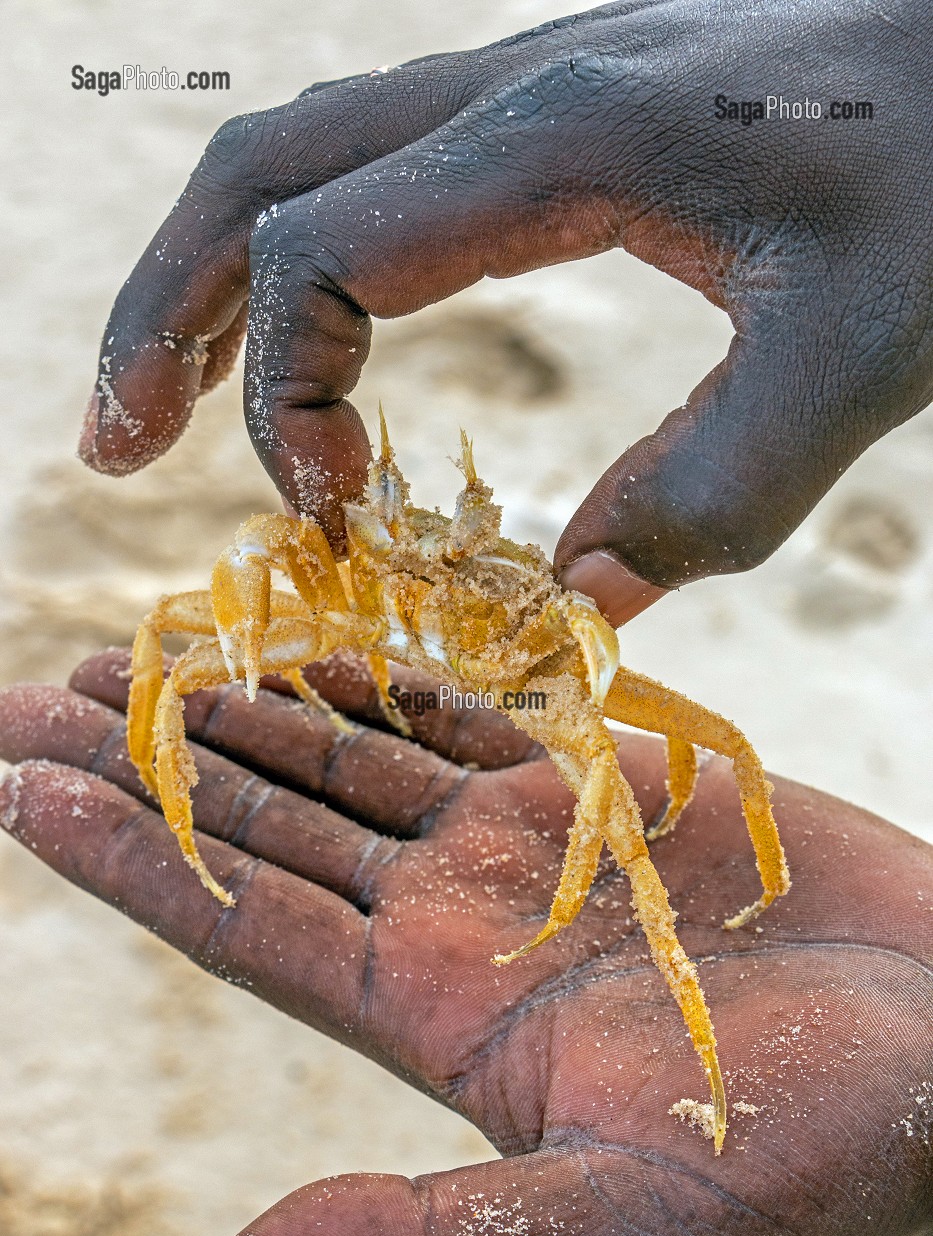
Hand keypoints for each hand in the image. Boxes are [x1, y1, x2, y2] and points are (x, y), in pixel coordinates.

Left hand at [0, 651, 929, 1235]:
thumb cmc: (799, 1166)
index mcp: (432, 1022)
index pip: (239, 923)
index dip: (124, 858)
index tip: (18, 788)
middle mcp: (451, 926)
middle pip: (261, 826)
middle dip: (146, 763)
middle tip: (31, 697)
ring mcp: (517, 850)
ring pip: (343, 759)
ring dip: (238, 707)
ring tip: (135, 660)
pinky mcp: (593, 787)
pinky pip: (458, 718)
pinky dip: (377, 677)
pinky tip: (301, 644)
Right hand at [78, 1, 932, 623]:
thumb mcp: (854, 360)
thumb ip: (716, 495)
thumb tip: (578, 598)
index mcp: (558, 140)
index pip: (321, 254)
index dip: (287, 401)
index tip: (339, 521)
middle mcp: (515, 89)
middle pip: (258, 176)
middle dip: (163, 315)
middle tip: (113, 448)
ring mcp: (532, 84)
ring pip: (304, 154)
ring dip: (212, 275)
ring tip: (159, 400)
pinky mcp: (562, 108)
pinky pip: (384, 163)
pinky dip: (310, 255)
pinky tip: (321, 334)